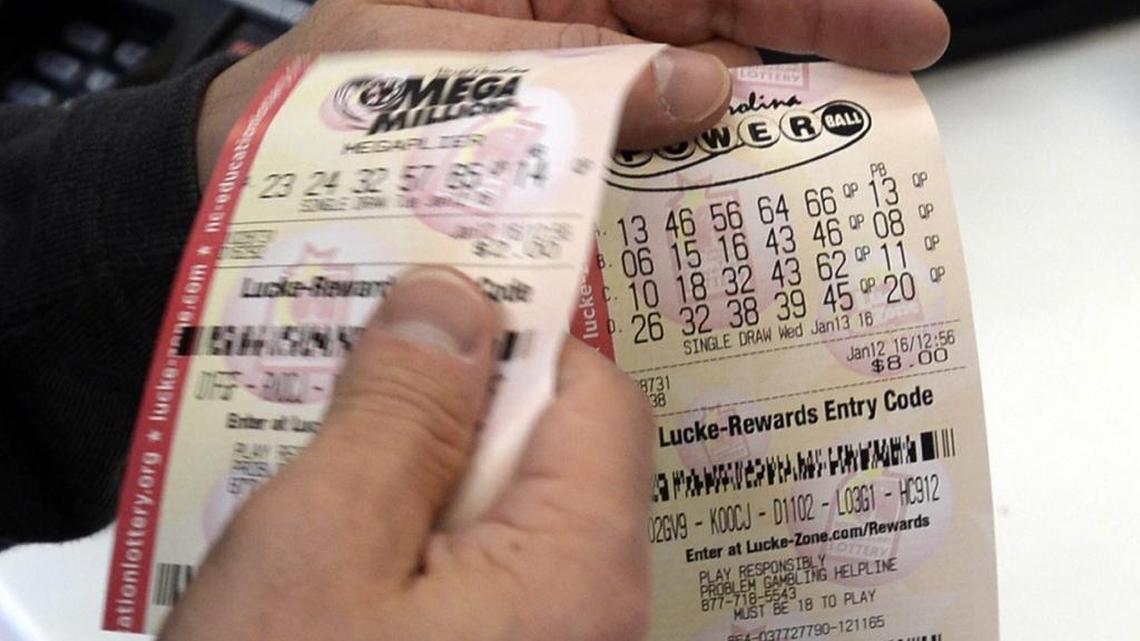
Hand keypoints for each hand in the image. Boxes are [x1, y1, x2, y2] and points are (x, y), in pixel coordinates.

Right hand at [159, 267, 655, 640]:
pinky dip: (415, 542)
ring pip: (502, 515)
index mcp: (581, 565)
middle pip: (551, 453)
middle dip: (452, 406)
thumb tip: (454, 297)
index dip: (517, 338)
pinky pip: (477, 577)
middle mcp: (595, 613)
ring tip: (327, 456)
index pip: (594, 395)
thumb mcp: (321, 545)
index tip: (431, 302)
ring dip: (419, 474)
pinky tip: (339, 547)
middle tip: (352, 374)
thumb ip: (399, 410)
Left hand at [195, 0, 949, 186]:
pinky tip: (737, 202)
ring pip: (688, 87)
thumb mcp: (431, 59)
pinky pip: (640, 155)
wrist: (241, 170)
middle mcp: (563, 23)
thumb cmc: (313, 97)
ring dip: (765, 117)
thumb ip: (566, 74)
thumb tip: (697, 86)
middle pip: (714, 14)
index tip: (892, 23)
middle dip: (811, 38)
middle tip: (900, 69)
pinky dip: (692, 178)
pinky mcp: (552, 156)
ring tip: (838, 149)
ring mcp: (565, 90)